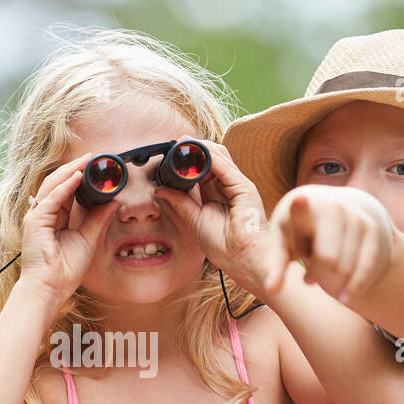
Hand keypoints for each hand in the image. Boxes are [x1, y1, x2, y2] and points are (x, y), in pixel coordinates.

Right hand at [18, 153, 113, 309]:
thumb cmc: (65, 270)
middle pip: (58, 184)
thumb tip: (113, 202)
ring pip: (53, 186)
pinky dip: (64, 186)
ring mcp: (37, 216)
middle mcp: (44, 214)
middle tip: (92, 158)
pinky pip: (52, 198)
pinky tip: (77, 176)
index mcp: (54, 218)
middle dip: (74, 169)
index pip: (66, 191)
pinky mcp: (35, 221)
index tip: (94, 167)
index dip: (79, 177)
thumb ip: (98, 219)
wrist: (51, 287)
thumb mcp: (87, 239)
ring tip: (86, 161)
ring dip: (70, 171)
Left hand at [155, 141, 288, 300]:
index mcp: (217, 195)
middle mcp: (228, 187)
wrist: (242, 259)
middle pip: (213, 159)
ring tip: (184, 144)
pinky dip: (211, 157)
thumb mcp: (194, 220)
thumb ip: (179, 202)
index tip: (172, 155)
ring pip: (220, 158)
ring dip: (201, 149)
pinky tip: (197, 152)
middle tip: (177, 144)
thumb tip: (160, 190)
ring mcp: (238, 185)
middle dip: (195, 150)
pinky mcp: (244, 187)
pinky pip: (225, 167)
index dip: (189, 161)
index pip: (203, 170)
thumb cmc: (223, 246)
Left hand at [271, 184, 396, 304]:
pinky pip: (366, 267)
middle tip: (307, 276)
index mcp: (301, 206)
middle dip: (315, 275)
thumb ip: (274, 265)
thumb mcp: (281, 244)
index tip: (300, 201)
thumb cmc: (298, 232)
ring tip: (322, 270)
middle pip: (327, 260)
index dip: (301, 207)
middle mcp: (332, 206)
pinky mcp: (371, 228)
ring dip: (332, 278)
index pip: (301, 209)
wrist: (333, 209)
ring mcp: (354, 215)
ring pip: (345, 268)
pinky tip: (344, 298)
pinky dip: (354, 288)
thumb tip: (271, 290)